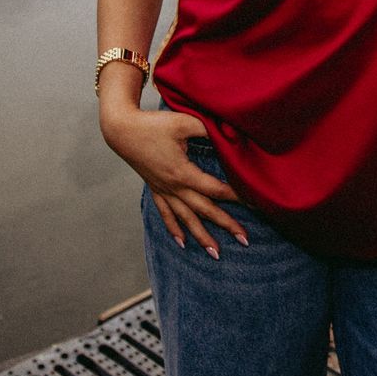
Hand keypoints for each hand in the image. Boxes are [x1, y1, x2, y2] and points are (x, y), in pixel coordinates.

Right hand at [102, 105, 249, 257]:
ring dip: (201, 236)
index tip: (255, 205)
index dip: (236, 196)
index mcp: (183, 173)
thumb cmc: (153, 125)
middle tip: (245, 240)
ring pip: (186, 218)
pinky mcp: (155, 188)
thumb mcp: (184, 122)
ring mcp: (163, 190)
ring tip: (216, 253)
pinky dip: (174, 228)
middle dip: (226, 224)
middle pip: (204, 209)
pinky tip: (181, 242)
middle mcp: (173, 187)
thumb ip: (209, 128)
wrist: (121, 130)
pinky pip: (166, 213)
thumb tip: (231, 130)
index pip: (216, 189)